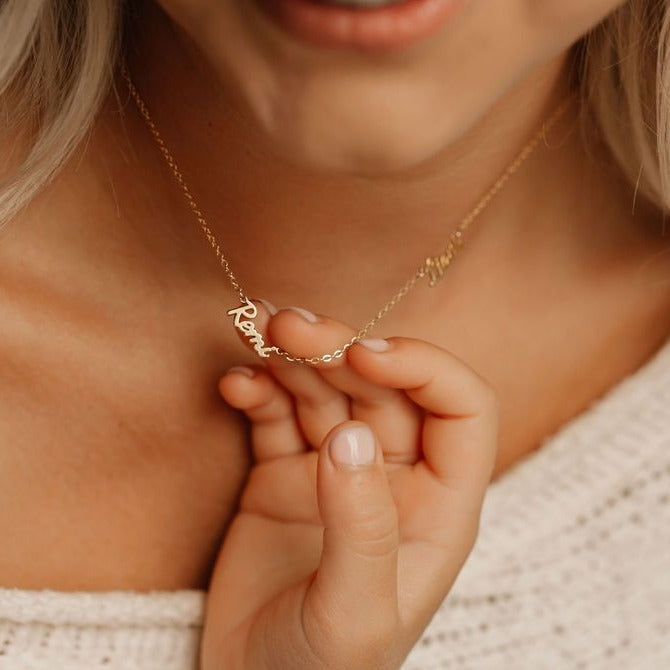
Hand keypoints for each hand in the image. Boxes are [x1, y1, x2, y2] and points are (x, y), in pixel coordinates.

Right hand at [201, 301, 497, 669]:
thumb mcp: (355, 616)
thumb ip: (363, 527)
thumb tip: (351, 438)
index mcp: (439, 508)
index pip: (461, 409)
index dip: (423, 367)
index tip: (364, 353)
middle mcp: (393, 478)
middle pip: (381, 387)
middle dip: (339, 348)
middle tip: (288, 326)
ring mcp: (336, 472)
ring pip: (327, 392)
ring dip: (295, 357)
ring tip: (259, 332)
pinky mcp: (284, 474)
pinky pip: (275, 417)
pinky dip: (257, 392)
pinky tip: (236, 384)